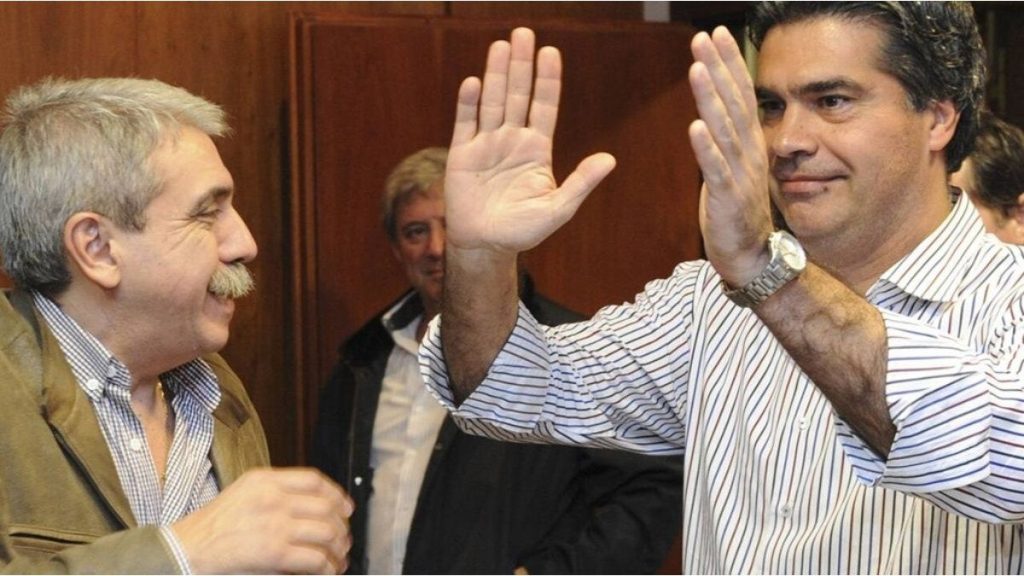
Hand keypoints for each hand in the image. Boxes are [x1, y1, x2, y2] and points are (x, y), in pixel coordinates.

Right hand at [171, 467, 353, 573]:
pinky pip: (316, 558)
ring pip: (327, 532)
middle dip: (341, 526)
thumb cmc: (211, 527)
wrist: (185, 550)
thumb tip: (311, 505)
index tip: (345, 507)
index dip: (336, 494)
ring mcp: (275, 524)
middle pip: (326, 507)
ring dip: (338, 549)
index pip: (314, 480)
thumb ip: (274, 492)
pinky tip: (327, 571)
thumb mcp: (242, 493)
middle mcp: (273, 498)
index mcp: (264, 480)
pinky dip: (327, 567)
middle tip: (343, 539)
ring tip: (338, 558)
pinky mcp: (275, 552)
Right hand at [445, 27, 615, 255]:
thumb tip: (610, 159)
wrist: (485, 245)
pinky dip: (469, 104)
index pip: (544, 106)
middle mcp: (511, 140)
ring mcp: (486, 144)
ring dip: (496, 74)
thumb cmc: (523, 230)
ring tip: (501, 46)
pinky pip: (465, 123)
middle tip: (523, 33)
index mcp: (536, 149)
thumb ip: (581, 182)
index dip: (547, 79)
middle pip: (518, 95)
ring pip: (492, 101)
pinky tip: (474, 83)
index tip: (551, 52)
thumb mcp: (558, 209)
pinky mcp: (462, 154)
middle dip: (521, 65)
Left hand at [688, 27, 773, 286]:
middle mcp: (748, 153)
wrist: (752, 257)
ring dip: (710, 98)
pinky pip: (715, 170)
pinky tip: (695, 126)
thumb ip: (727, 140)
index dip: (728, 64)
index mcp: (750, 144)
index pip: (740, 95)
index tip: (717, 34)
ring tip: (697, 69)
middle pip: (734, 103)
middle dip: (719, 68)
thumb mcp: (733, 167)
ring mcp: (739, 175)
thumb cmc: (737, 210)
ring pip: (724, 130)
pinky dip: (705, 148)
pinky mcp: (727, 199)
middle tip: (705, 37)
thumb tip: (713, 111)